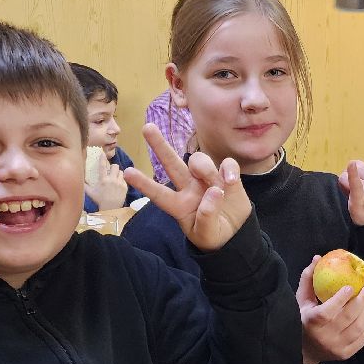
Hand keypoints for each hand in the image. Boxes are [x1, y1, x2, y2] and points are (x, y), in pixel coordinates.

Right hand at [85, 155, 128, 210]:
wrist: (110, 209)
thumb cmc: (99, 200)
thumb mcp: (90, 193)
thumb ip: (84, 185)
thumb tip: (78, 180)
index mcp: (102, 180)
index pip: (102, 166)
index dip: (102, 158)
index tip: (102, 154)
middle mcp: (111, 179)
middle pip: (115, 166)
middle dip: (112, 167)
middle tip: (110, 171)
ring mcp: (119, 183)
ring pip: (120, 171)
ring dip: (117, 173)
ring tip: (115, 178)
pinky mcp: (125, 186)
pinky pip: (124, 178)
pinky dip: (121, 180)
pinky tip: (118, 184)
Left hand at [126, 124, 250, 251]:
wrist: (236, 234)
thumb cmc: (213, 234)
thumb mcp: (206, 235)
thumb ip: (207, 217)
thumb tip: (214, 191)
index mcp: (179, 205)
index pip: (159, 194)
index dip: (144, 184)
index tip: (127, 172)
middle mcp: (189, 188)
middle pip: (172, 164)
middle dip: (159, 146)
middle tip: (147, 128)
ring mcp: (207, 180)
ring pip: (199, 160)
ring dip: (205, 168)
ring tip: (217, 187)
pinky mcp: (226, 176)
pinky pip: (226, 163)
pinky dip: (229, 169)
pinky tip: (231, 180)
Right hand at [296, 256, 363, 363]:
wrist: (305, 351)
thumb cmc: (304, 318)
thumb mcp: (302, 300)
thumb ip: (309, 279)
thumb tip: (318, 258)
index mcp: (311, 323)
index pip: (327, 312)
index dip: (340, 299)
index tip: (350, 286)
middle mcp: (324, 337)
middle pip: (348, 317)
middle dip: (363, 299)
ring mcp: (336, 347)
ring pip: (358, 327)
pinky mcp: (345, 354)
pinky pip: (362, 338)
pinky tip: (362, 316)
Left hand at [340, 118, 363, 225]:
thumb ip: (358, 173)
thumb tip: (349, 170)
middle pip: (355, 166)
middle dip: (352, 177)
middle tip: (362, 193)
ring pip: (345, 177)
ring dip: (345, 187)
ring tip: (356, 200)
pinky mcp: (362, 202)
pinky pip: (352, 186)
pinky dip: (351, 178)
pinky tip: (351, 168)